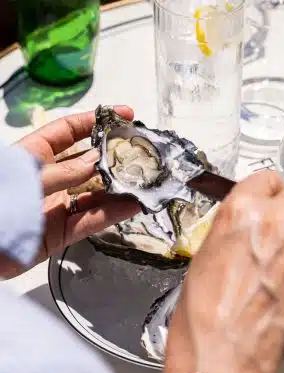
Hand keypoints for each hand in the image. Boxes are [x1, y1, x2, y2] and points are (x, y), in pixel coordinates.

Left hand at [6, 106, 139, 277]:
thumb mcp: (26, 178)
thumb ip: (63, 172)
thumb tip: (97, 160)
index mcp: (34, 155)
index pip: (69, 131)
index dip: (96, 121)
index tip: (124, 116)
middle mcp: (50, 178)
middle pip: (87, 163)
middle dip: (114, 157)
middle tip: (141, 153)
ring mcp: (56, 206)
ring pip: (94, 194)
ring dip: (118, 189)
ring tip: (145, 181)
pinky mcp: (61, 233)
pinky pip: (91, 221)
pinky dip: (112, 214)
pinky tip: (132, 205)